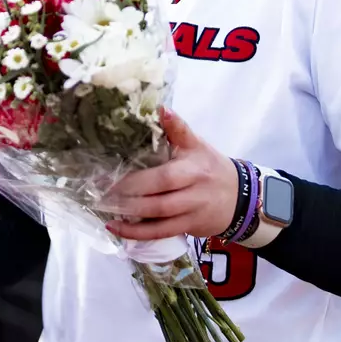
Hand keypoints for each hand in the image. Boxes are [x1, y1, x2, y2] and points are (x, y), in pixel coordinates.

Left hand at [104, 110, 237, 240]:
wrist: (240, 199)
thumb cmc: (210, 167)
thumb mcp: (198, 145)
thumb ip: (178, 129)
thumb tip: (160, 108)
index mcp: (194, 164)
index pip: (165, 171)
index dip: (137, 174)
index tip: (110, 168)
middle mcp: (194, 188)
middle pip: (159, 193)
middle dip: (127, 192)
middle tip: (99, 188)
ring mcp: (192, 210)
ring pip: (158, 215)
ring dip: (128, 213)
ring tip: (103, 206)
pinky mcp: (188, 227)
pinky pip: (160, 232)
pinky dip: (136, 233)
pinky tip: (115, 227)